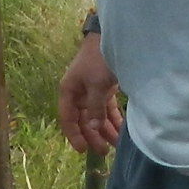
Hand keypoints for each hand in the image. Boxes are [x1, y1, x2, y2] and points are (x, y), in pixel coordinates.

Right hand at [57, 33, 122, 154]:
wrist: (112, 37)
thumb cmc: (99, 60)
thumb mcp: (96, 85)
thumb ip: (94, 108)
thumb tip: (91, 128)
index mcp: (69, 91)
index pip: (67, 118)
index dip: (74, 134)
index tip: (83, 150)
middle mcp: (78, 92)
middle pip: (83, 119)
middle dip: (92, 135)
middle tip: (103, 152)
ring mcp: (91, 91)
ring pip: (96, 115)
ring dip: (104, 130)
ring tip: (115, 145)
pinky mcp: (104, 88)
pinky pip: (106, 109)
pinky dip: (113, 119)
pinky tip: (120, 131)